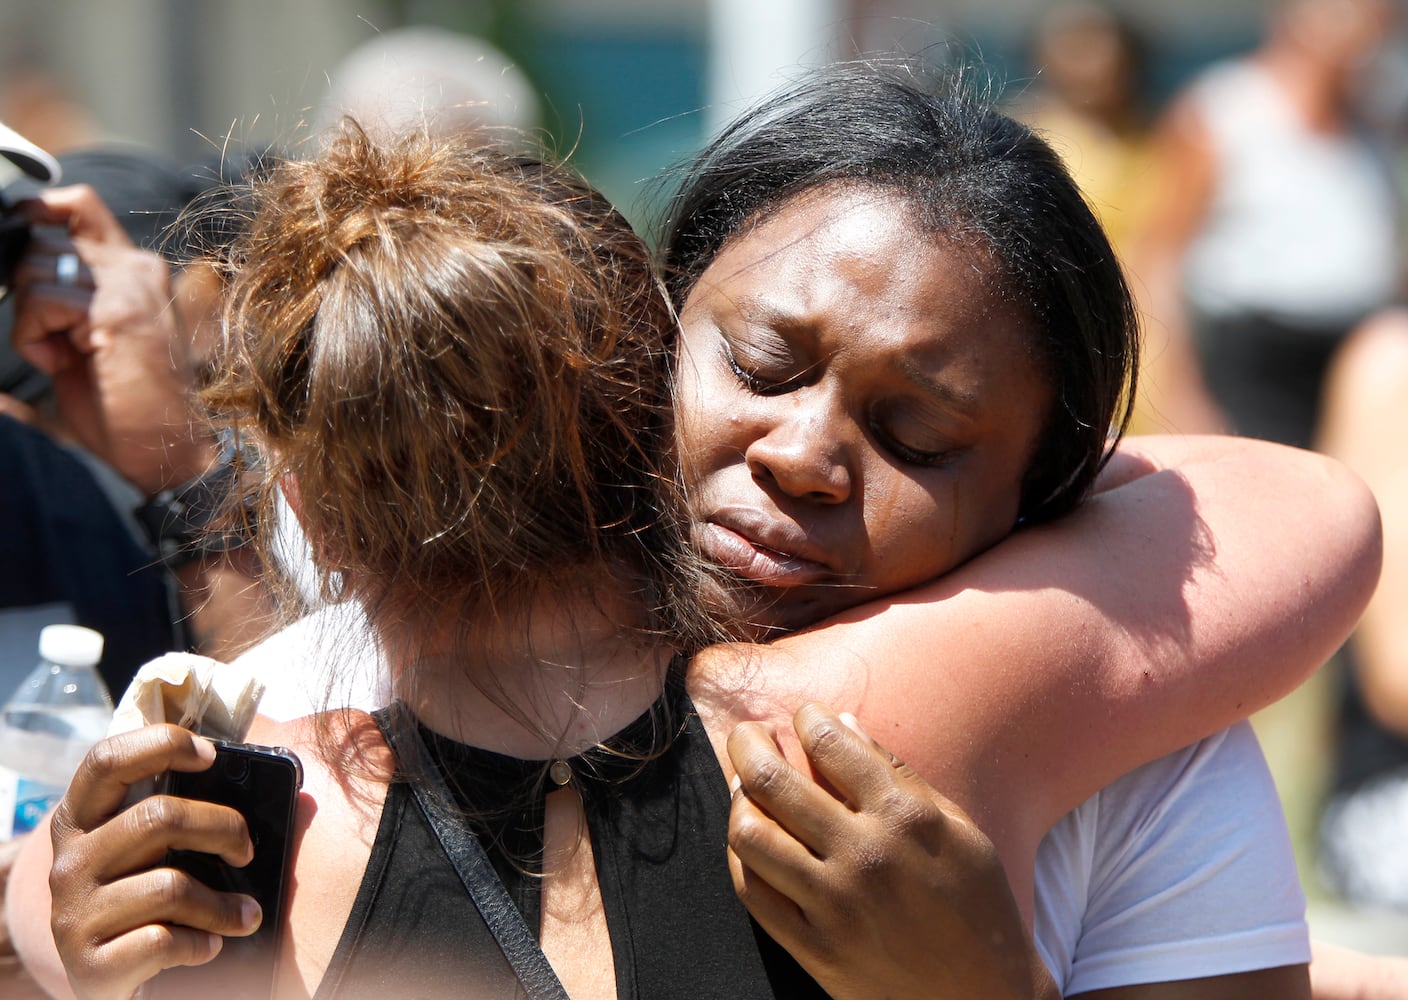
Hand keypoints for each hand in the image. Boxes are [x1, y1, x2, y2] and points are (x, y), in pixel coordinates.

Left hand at [9, 185, 215, 495]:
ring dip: (30, 318)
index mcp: (136, 269)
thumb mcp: (86, 334)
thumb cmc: (122, 405)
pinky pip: (41, 301)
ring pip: (35, 267)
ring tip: (65, 356)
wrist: (162, 450)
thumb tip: (10, 256)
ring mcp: (131, 285)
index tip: (25, 260)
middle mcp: (138, 267)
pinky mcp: (117, 311)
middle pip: (42, 238)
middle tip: (57, 341)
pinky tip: (63, 363)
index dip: (39, 214)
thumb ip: (64, 292)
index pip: (77, 205)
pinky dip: (33, 337)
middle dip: (27, 290)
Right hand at [49, 725, 260, 999]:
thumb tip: (281, 787)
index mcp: (80, 821)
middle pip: (158, 817)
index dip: (161, 744)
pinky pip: (164, 941)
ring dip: (225, 905)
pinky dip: (201, 944)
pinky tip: (207, 946)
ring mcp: (72, 914)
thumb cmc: (145, 901)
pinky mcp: (87, 965)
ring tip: (246, 915)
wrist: (110, 981)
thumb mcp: (150, 852)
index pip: (107, 760)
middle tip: (247, 852)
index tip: (210, 755)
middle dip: (224, 829)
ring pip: (170, 887)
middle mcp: (69, 862)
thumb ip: (181, 815)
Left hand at [727, 702, 1058, 999]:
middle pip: (772, 780)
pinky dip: (740, 856)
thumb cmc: (977, 902)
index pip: (829, 742)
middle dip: (748, 742)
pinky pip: (753, 891)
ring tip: (745, 786)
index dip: (807, 718)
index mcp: (905, 816)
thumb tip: (843, 722)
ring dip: (739, 797)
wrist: (984, 996)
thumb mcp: (957, 827)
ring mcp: (835, 905)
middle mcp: (864, 855)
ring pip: (749, 834)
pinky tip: (750, 837)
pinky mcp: (815, 948)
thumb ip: (898, 773)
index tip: (803, 716)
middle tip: (748, 733)